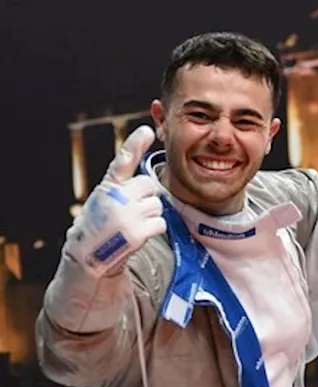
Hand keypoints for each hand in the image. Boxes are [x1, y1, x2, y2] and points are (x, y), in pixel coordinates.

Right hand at [66, 125, 165, 276]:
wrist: (88, 256)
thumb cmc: (100, 224)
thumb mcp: (104, 199)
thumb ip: (122, 186)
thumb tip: (150, 180)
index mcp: (107, 186)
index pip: (122, 160)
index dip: (135, 144)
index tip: (146, 130)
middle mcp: (116, 197)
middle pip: (150, 186)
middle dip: (146, 197)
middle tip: (130, 212)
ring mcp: (127, 214)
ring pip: (157, 205)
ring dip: (149, 215)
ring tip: (131, 224)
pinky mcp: (136, 232)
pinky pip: (160, 222)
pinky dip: (153, 229)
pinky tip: (137, 235)